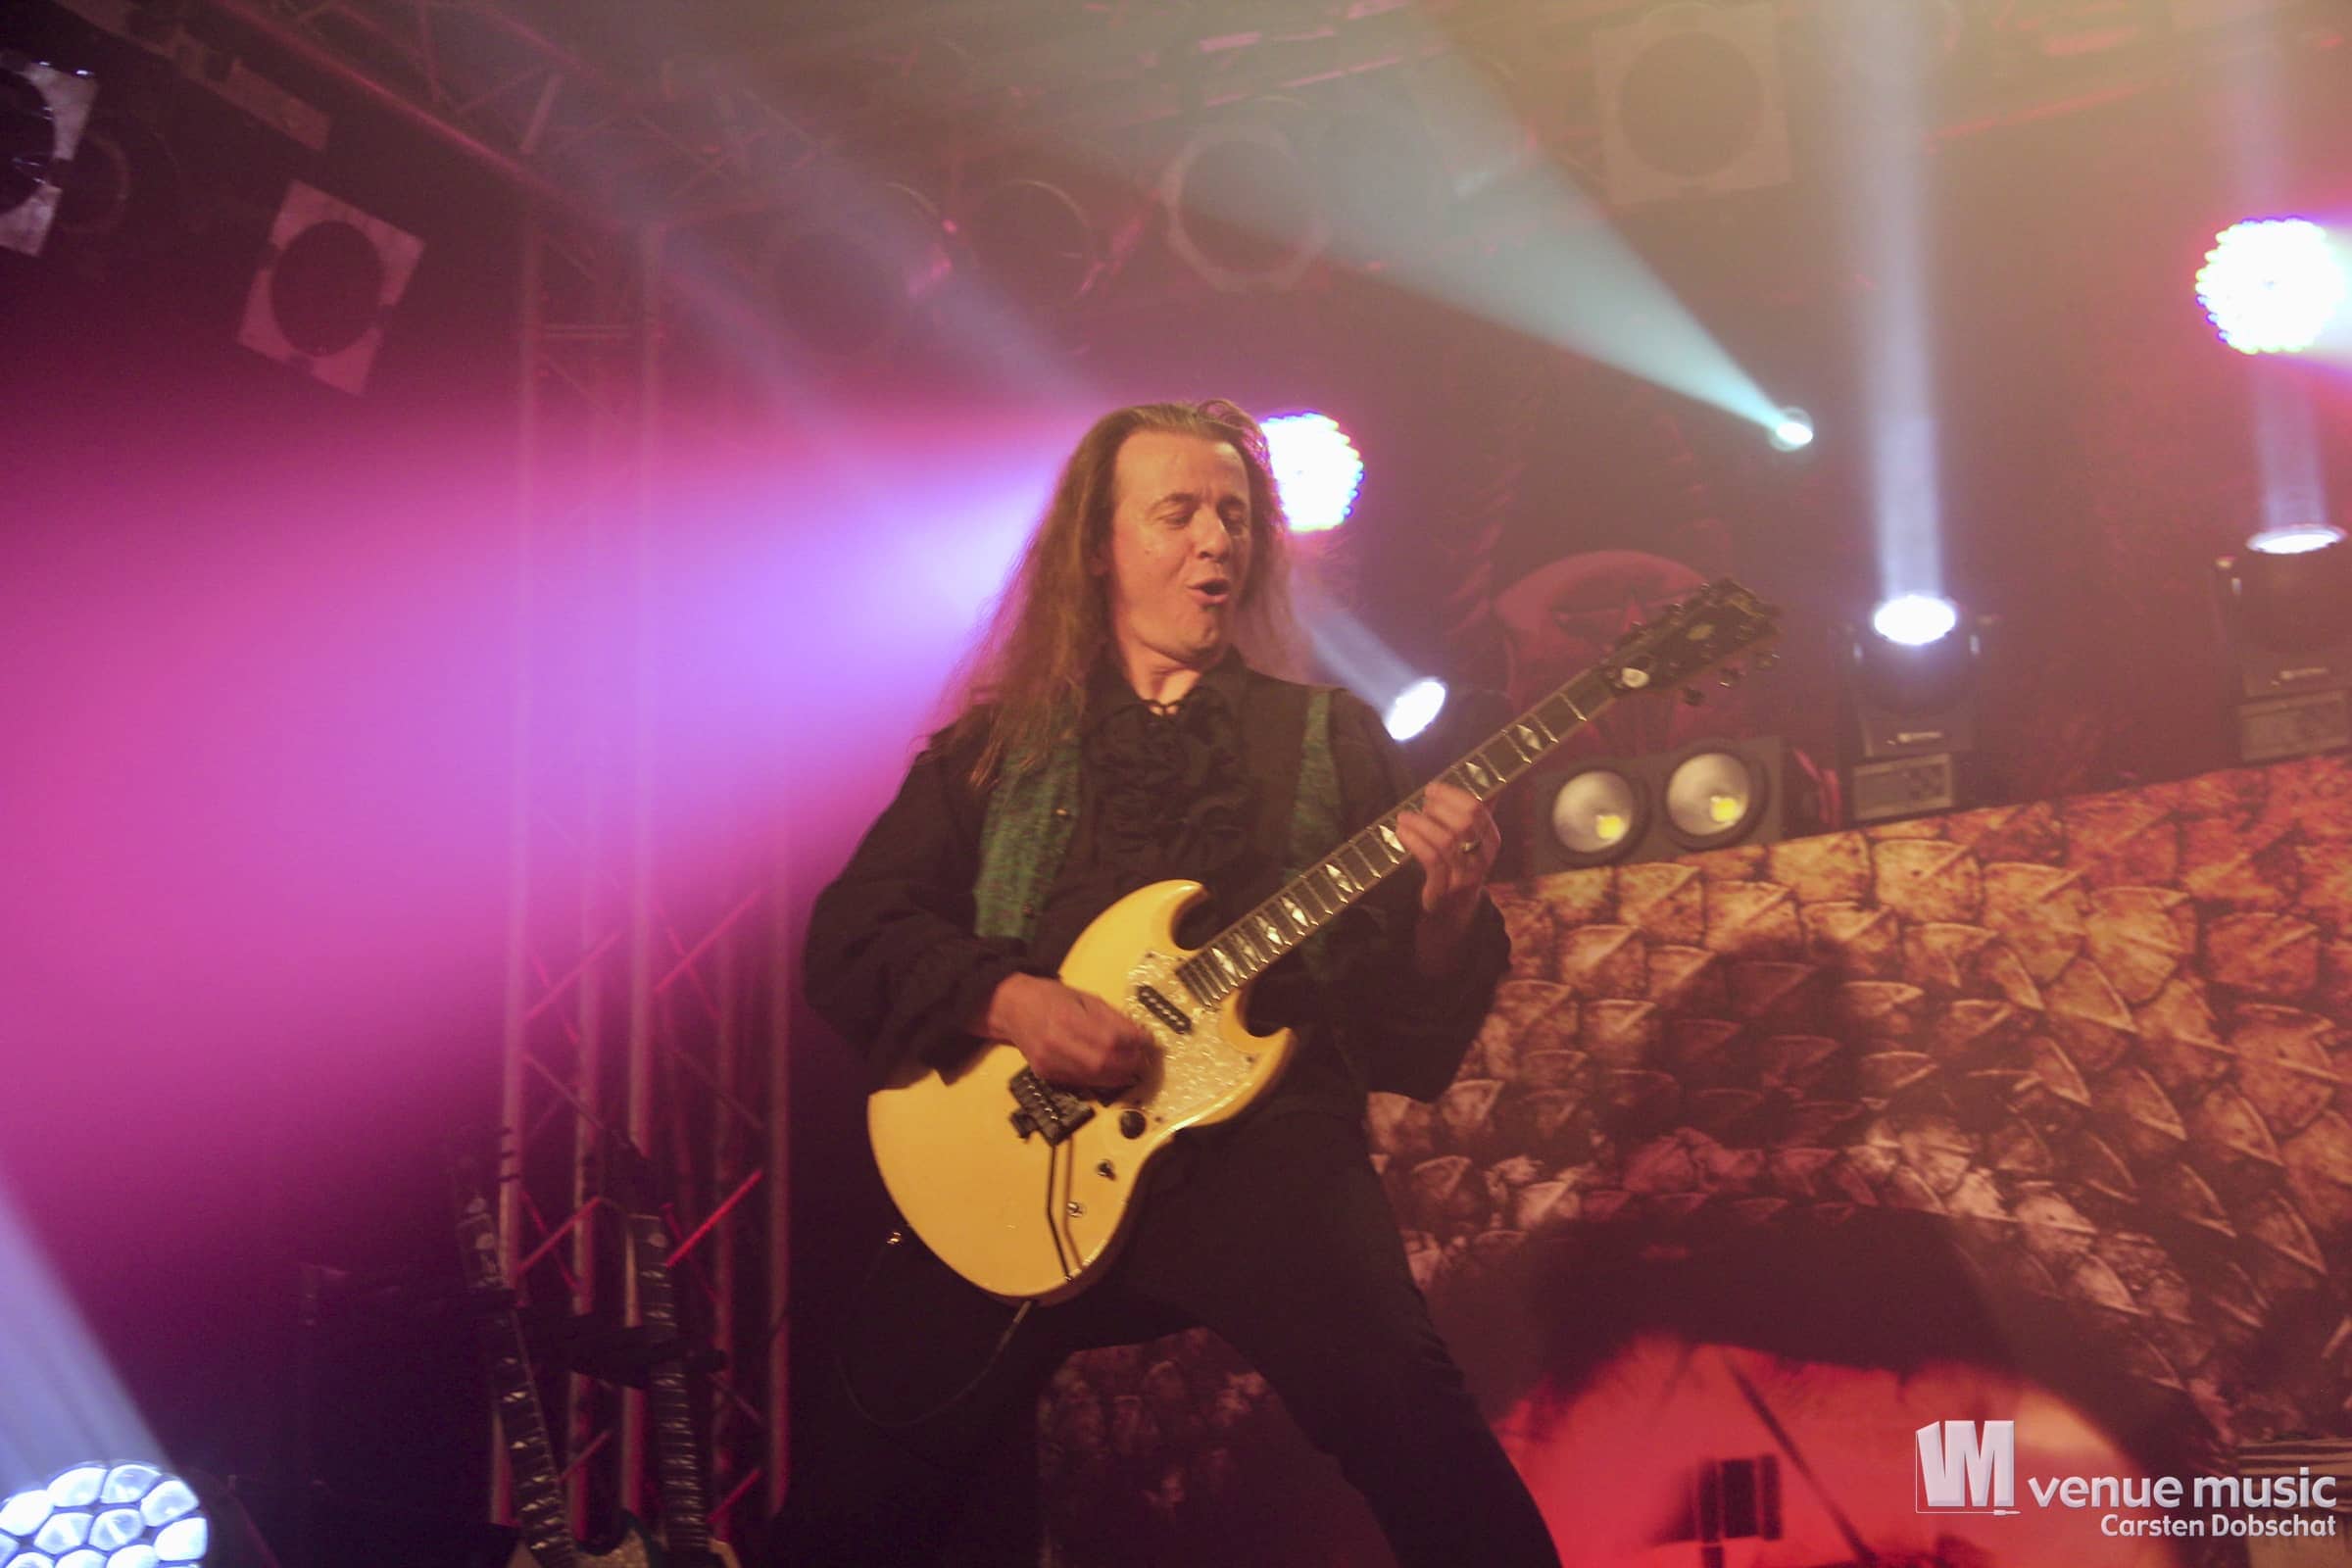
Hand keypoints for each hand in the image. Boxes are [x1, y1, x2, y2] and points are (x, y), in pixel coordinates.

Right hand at [979, 973, 1151, 1090]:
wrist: (1012, 1010)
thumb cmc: (1050, 998)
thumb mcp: (1084, 997)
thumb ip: (1111, 1017)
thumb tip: (1139, 1034)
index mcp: (1068, 1017)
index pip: (1111, 1037)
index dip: (1135, 1043)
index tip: (1149, 1041)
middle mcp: (1057, 1043)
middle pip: (1105, 1062)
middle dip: (1131, 1063)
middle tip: (1144, 1059)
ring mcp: (1051, 1063)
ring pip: (1095, 1078)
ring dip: (1120, 1076)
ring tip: (1132, 1067)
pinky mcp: (1047, 1076)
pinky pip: (1082, 1083)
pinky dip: (1101, 1079)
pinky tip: (1111, 1072)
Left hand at [1396, 780, 1499, 972]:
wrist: (1452, 913)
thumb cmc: (1458, 866)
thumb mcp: (1471, 841)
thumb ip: (1475, 812)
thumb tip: (1481, 776)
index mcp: (1491, 840)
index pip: (1477, 808)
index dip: (1452, 794)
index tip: (1432, 789)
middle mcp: (1482, 858)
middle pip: (1464, 822)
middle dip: (1437, 808)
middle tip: (1420, 805)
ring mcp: (1464, 876)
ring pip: (1446, 841)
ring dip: (1421, 824)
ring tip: (1404, 818)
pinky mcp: (1444, 890)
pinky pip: (1431, 860)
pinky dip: (1414, 841)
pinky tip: (1402, 833)